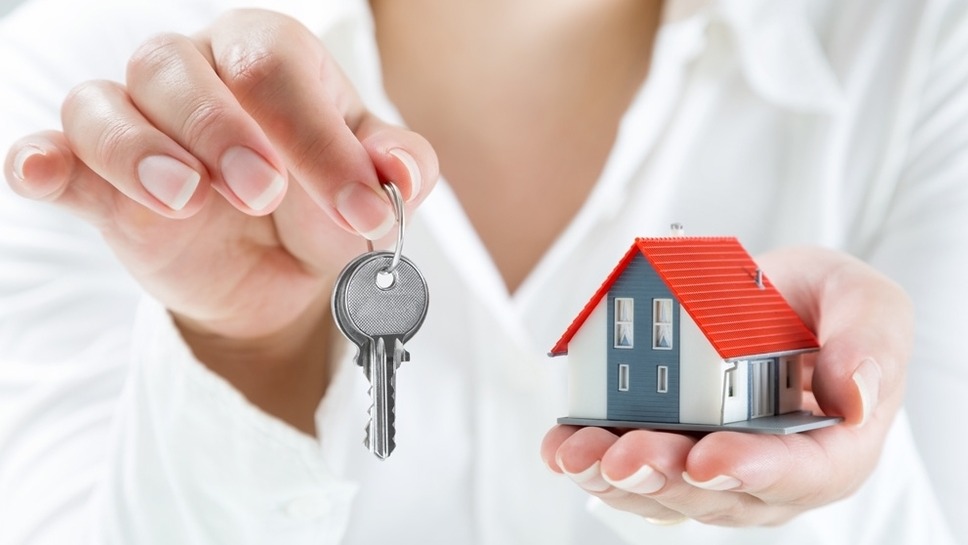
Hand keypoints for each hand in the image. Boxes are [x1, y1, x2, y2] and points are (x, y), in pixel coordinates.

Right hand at [3, 9, 437, 431]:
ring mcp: (137, 125)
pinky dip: (42, 161)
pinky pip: (53, 155)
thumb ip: (398, 170)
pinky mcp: (97, 181)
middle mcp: (194, 76)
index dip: (317, 137)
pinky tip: (45, 173)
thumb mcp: (371, 189)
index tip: (361, 211)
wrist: (281, 270)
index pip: (273, 66)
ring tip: (185, 198)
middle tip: (264, 194)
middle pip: (177, 67)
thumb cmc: (323, 207)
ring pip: (101, 104)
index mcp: (265, 58)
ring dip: (137, 148)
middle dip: (220, 132)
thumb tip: (402, 174)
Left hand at [540, 247, 910, 525]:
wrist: (778, 303)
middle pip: (720, 491)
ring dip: (618, 478)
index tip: (710, 456)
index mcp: (832, 444)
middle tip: (626, 454)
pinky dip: (594, 462)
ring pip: (667, 491)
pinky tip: (563, 446)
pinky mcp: (671, 455)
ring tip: (579, 453)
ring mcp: (716, 468)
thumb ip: (869, 340)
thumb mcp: (863, 300)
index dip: (755, 469)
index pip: (802, 473)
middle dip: (667, 475)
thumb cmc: (824, 306)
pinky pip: (633, 473)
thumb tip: (855, 396)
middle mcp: (771, 472)